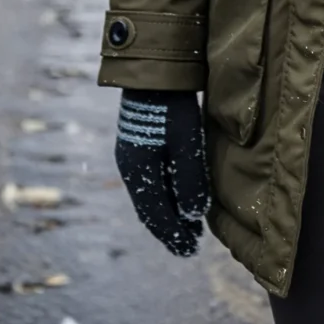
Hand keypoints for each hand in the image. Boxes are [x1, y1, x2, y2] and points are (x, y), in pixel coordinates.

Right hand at [114, 89, 209, 256]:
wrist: (154, 71)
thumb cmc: (171, 106)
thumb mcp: (186, 143)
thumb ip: (189, 179)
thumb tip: (193, 215)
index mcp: (137, 170)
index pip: (156, 214)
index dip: (173, 235)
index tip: (189, 251)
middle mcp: (130, 167)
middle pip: (150, 208)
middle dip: (170, 228)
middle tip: (189, 245)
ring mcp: (132, 155)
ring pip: (150, 195)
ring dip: (168, 212)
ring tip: (188, 225)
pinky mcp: (139, 144)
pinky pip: (151, 181)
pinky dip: (165, 195)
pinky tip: (179, 196)